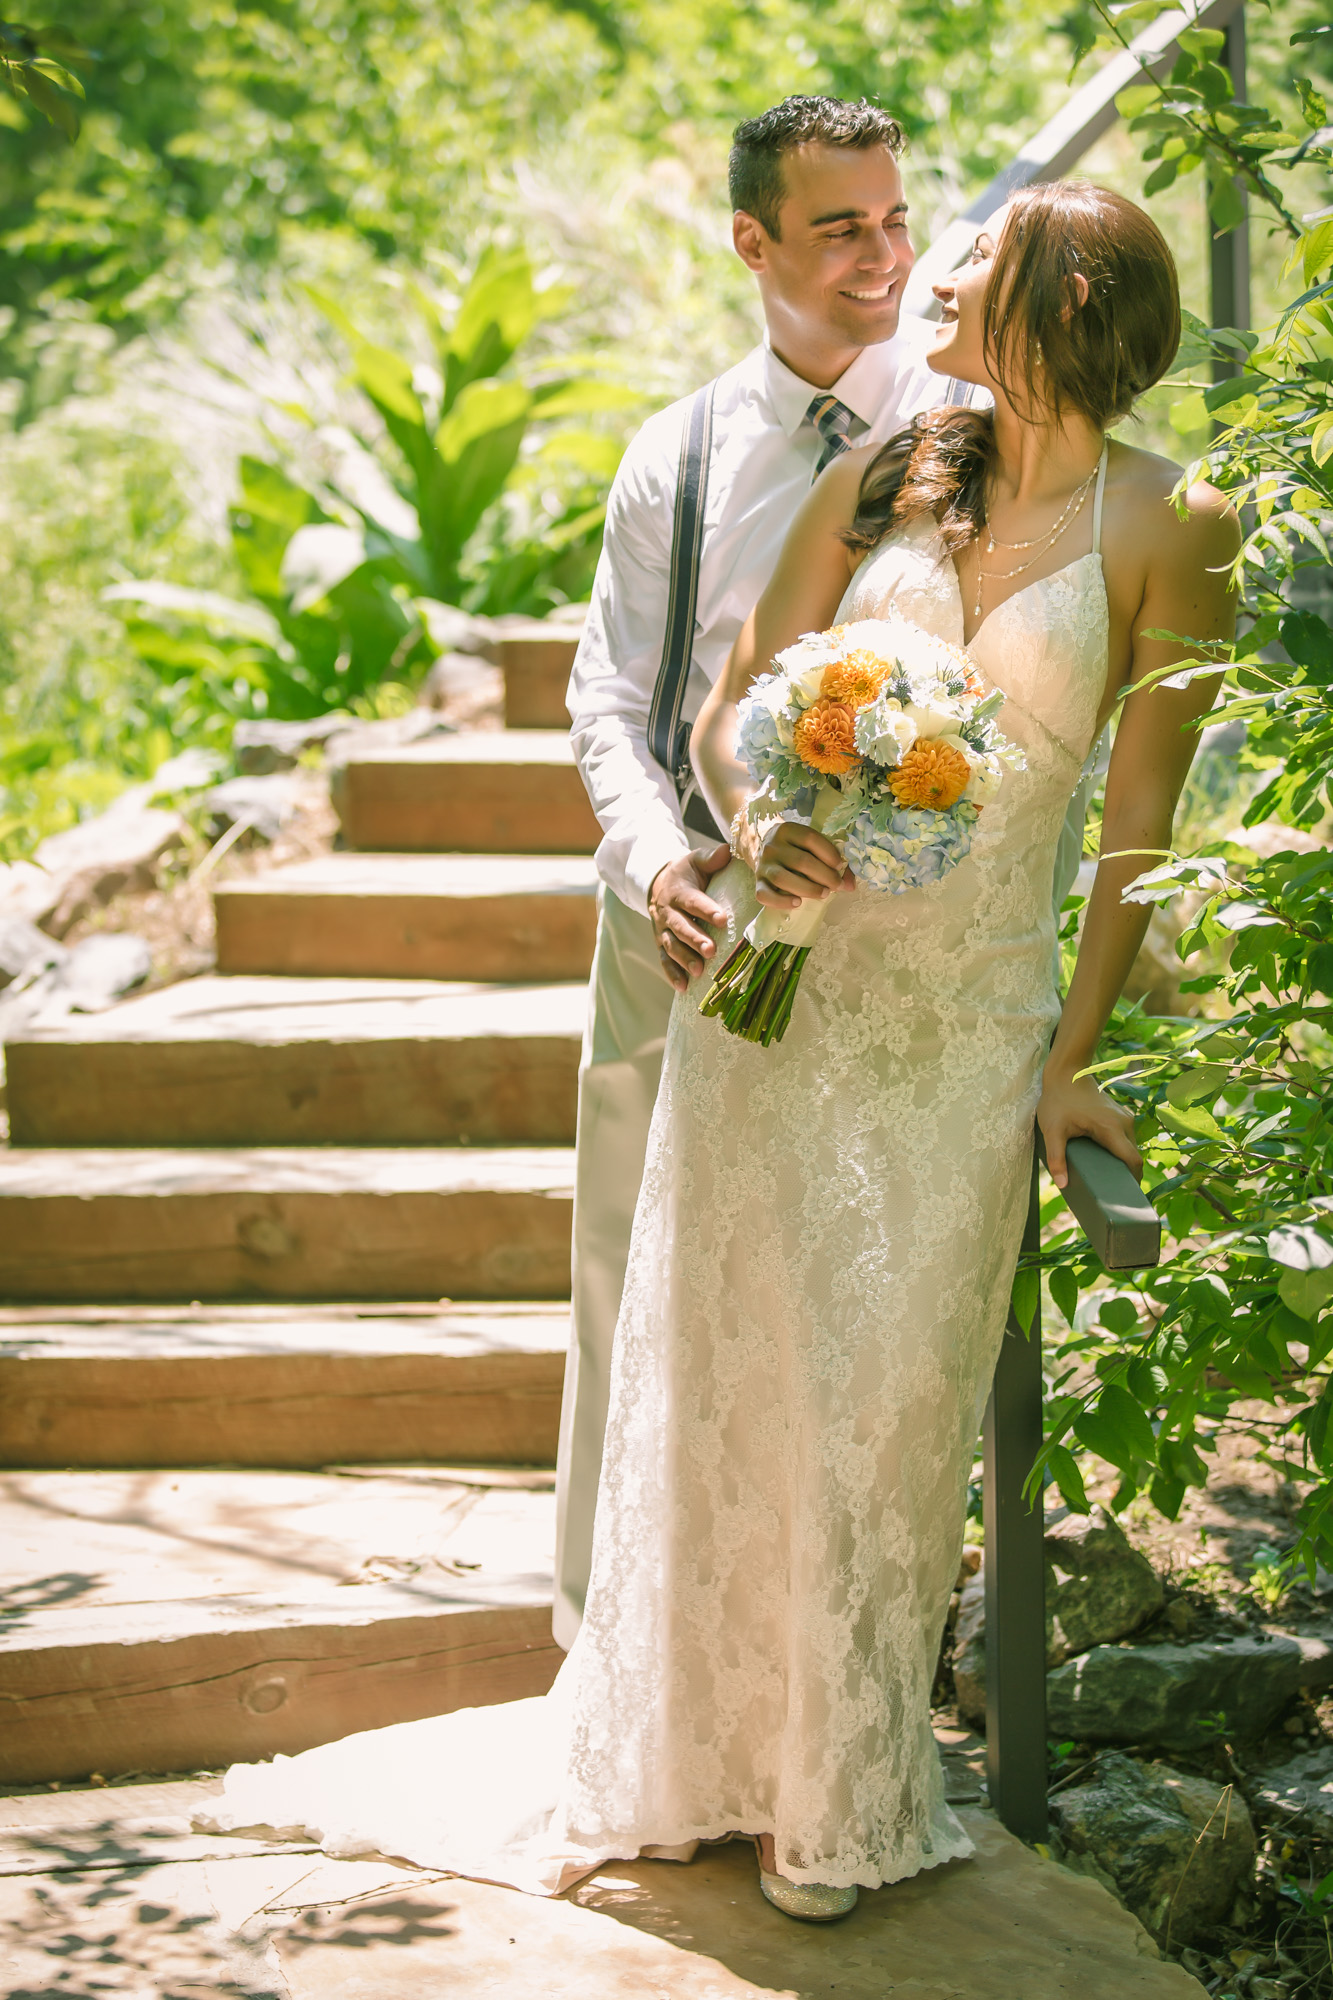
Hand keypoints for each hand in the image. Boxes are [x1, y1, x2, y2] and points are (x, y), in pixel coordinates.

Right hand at [648, 845, 730, 993]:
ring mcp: (662, 930)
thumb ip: (711, 858)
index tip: (721, 919)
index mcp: (678, 892)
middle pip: (680, 927)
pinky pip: (663, 960)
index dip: (706, 910)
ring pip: (671, 946)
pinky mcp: (660, 943)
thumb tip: (728, 850)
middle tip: (711, 950)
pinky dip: (671, 974)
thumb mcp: (695, 860)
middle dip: (695, 939)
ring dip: (684, 959)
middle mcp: (667, 912)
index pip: (692, 902)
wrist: (659, 883)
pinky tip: (683, 987)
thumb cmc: (685, 872)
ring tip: (699, 971)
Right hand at [754, 821, 854, 911]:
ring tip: (824, 894)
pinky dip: (781, 901)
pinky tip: (797, 903)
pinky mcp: (757, 883)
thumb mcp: (810, 846)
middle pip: (801, 861)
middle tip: (837, 885)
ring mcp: (763, 865)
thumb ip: (832, 861)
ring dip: (808, 889)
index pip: (810, 839)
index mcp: (787, 830)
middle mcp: (772, 846)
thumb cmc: (794, 849)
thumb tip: (851, 886)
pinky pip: (765, 895)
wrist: (762, 849)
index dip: (829, 853)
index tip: (840, 865)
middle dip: (824, 876)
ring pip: (783, 879)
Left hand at [1037, 1066, 1141, 1189]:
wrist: (1066, 1073)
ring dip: (1122, 1161)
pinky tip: (1104, 1160)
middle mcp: (1124, 1123)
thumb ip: (1056, 1158)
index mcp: (1112, 1128)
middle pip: (1133, 1156)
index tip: (1127, 1196)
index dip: (1134, 1180)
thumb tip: (1062, 1185)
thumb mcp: (1052, 1131)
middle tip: (1112, 1193)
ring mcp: (1124, 1117)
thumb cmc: (1058, 1100)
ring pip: (1130, 1147)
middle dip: (1126, 1174)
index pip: (1133, 1160)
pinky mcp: (1120, 1115)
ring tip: (1107, 1178)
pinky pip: (1125, 1138)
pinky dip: (1119, 1150)